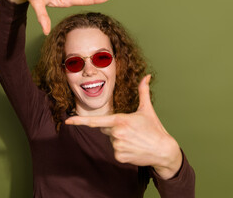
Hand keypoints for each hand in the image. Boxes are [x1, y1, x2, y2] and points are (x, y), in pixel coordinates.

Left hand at [65, 75, 182, 178]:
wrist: (164, 151)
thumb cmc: (155, 128)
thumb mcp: (147, 109)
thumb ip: (143, 91)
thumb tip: (146, 75)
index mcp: (120, 120)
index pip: (95, 121)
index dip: (79, 121)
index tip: (68, 121)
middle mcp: (116, 133)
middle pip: (105, 129)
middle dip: (114, 128)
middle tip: (131, 130)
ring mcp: (117, 146)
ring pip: (111, 140)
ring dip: (119, 139)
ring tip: (135, 139)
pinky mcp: (119, 157)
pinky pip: (115, 151)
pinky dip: (122, 149)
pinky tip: (134, 148)